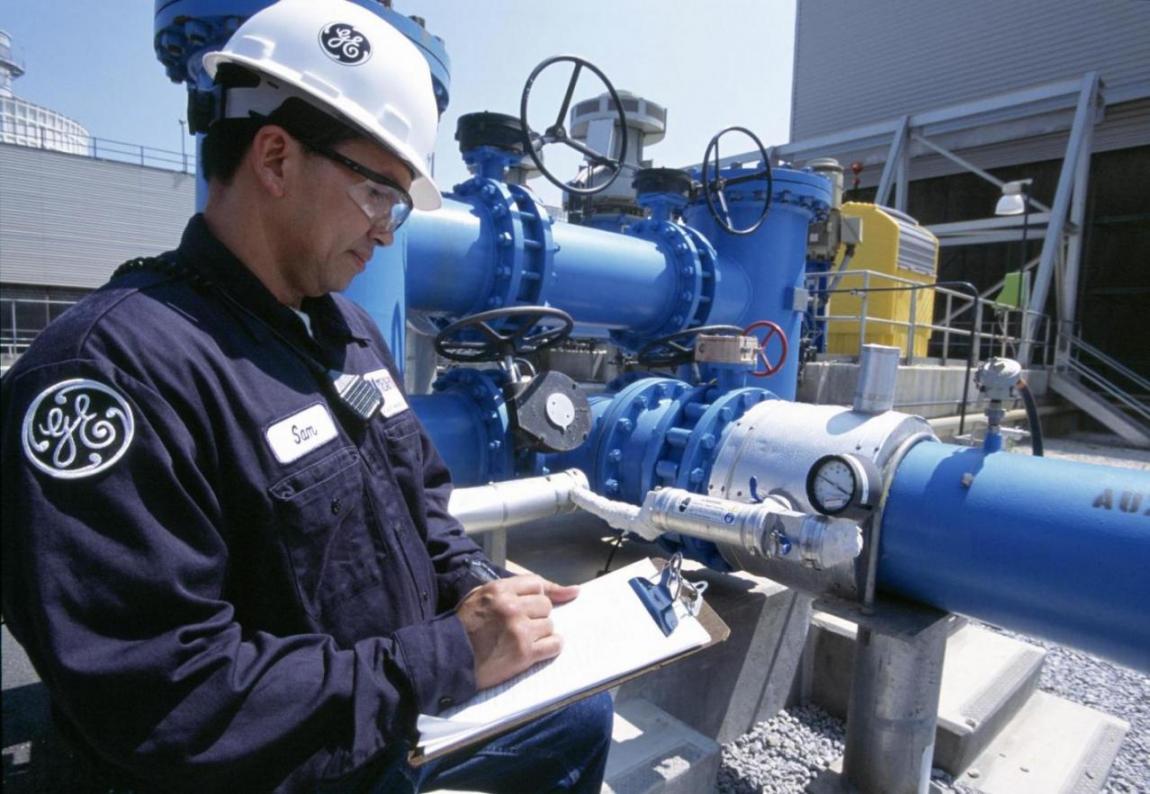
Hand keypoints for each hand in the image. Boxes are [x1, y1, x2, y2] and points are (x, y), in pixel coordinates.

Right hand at [455, 574, 579, 689]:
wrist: (448, 660)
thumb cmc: (464, 626)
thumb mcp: (480, 596)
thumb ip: (513, 588)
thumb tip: (569, 591)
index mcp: (499, 590)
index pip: (536, 584)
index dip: (533, 597)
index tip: (527, 608)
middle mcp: (512, 607)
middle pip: (545, 605)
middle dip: (536, 616)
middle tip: (520, 627)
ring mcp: (519, 630)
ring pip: (550, 625)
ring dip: (539, 634)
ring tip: (521, 641)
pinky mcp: (524, 653)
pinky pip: (554, 645)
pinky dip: (549, 648)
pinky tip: (536, 651)